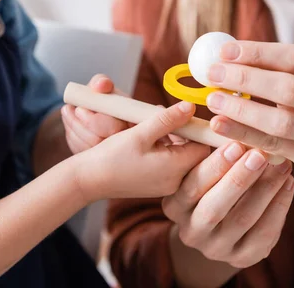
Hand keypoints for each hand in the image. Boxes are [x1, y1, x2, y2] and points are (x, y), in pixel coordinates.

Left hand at [62, 74, 129, 153]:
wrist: (104, 110)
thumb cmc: (107, 97)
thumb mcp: (105, 86)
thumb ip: (103, 82)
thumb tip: (100, 86)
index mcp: (131, 123)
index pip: (113, 128)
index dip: (93, 121)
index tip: (79, 109)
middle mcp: (124, 143)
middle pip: (97, 141)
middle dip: (78, 125)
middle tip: (67, 108)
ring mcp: (111, 154)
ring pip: (87, 147)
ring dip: (72, 128)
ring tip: (66, 111)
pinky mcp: (97, 159)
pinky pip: (82, 152)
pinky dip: (72, 137)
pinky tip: (70, 124)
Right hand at [74, 101, 209, 201]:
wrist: (89, 180)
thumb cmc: (112, 157)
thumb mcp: (140, 132)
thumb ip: (168, 119)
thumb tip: (191, 106)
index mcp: (175, 168)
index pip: (204, 147)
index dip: (199, 129)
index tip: (187, 115)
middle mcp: (176, 182)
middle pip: (195, 153)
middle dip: (185, 133)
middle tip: (168, 118)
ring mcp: (167, 186)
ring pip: (183, 158)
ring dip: (174, 141)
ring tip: (155, 128)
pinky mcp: (158, 186)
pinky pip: (172, 166)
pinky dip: (166, 151)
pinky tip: (150, 141)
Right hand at [163, 142, 293, 268]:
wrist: (213, 228)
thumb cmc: (206, 183)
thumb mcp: (193, 168)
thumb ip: (197, 148)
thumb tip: (207, 117)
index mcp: (174, 206)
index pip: (191, 187)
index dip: (214, 166)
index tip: (235, 143)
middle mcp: (191, 231)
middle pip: (215, 207)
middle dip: (239, 178)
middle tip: (260, 154)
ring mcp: (216, 248)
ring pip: (243, 219)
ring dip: (266, 189)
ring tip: (282, 164)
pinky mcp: (242, 258)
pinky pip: (264, 234)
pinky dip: (279, 207)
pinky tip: (288, 184)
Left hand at [205, 41, 293, 189]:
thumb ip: (284, 70)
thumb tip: (228, 55)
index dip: (257, 52)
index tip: (225, 51)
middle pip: (290, 87)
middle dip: (245, 78)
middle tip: (213, 73)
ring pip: (281, 121)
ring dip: (241, 108)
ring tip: (213, 99)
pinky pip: (274, 145)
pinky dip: (243, 133)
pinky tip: (219, 124)